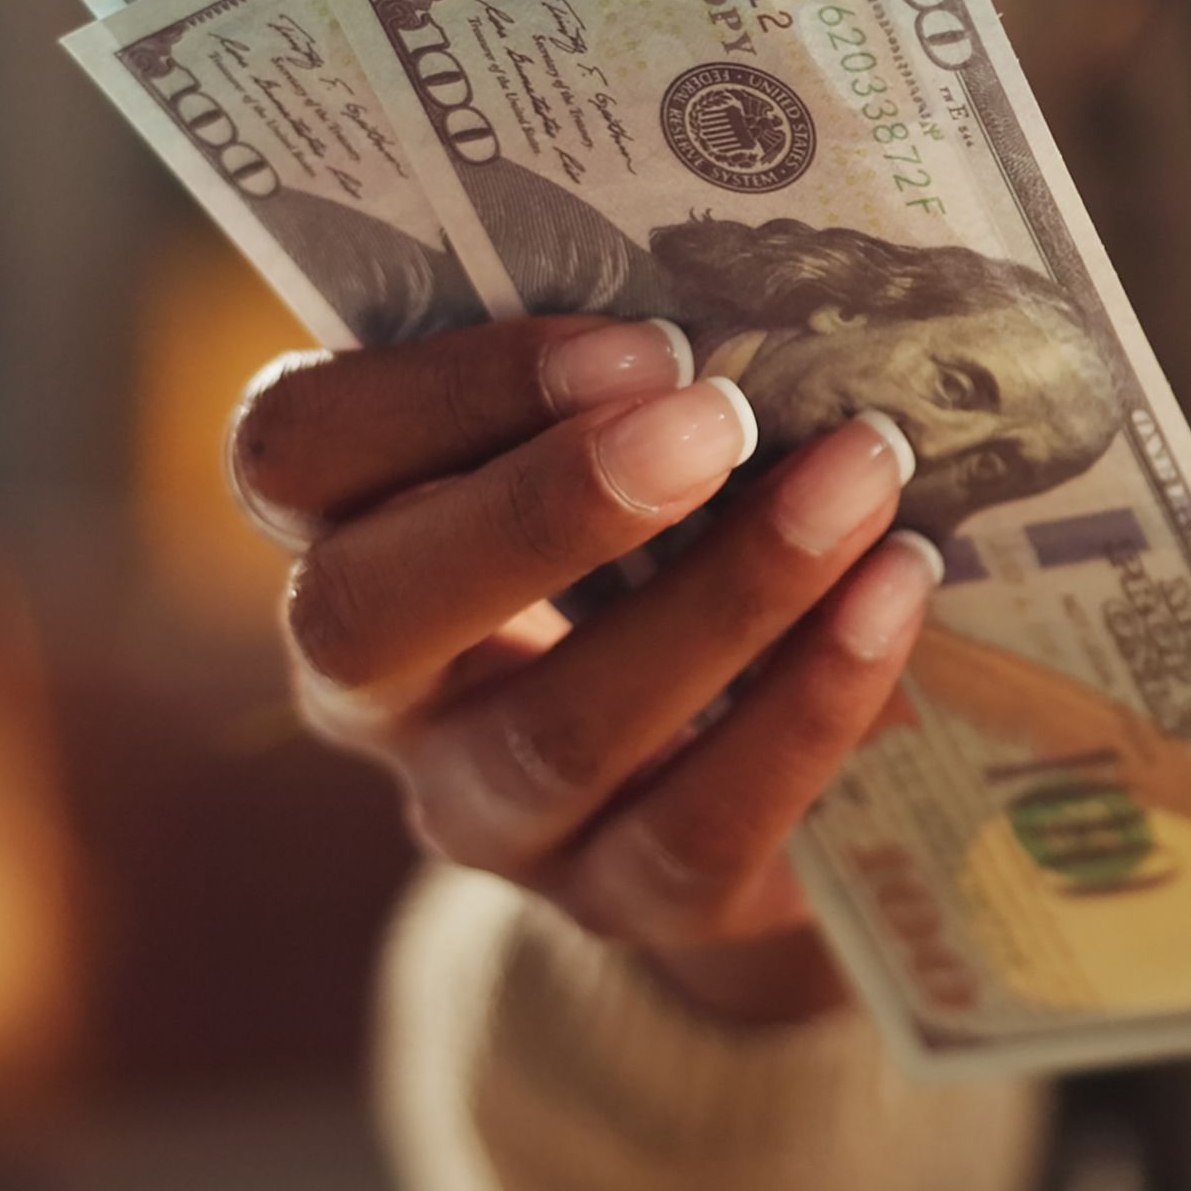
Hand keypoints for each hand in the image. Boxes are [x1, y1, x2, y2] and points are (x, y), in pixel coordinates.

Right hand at [232, 316, 941, 1027]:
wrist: (727, 761)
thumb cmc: (661, 527)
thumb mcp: (615, 439)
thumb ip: (628, 375)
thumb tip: (766, 290)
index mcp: (338, 528)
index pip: (297, 450)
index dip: (442, 388)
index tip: (631, 340)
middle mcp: (373, 692)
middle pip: (367, 616)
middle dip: (544, 510)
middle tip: (717, 418)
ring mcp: (482, 814)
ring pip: (557, 731)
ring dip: (725, 596)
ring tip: (860, 483)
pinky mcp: (614, 901)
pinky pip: (693, 831)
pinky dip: (806, 707)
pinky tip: (894, 601)